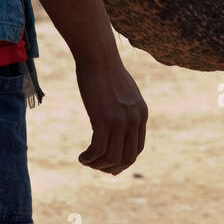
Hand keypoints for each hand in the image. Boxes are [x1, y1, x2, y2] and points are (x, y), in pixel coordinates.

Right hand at [74, 53, 146, 174]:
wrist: (98, 56)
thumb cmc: (105, 72)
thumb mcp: (122, 93)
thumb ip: (124, 110)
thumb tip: (115, 125)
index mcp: (141, 113)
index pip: (137, 148)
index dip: (123, 161)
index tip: (108, 165)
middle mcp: (134, 119)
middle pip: (127, 158)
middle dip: (111, 167)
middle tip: (96, 166)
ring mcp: (121, 120)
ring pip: (112, 157)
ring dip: (98, 165)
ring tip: (86, 161)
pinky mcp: (104, 119)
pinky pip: (98, 149)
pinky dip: (89, 158)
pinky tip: (82, 157)